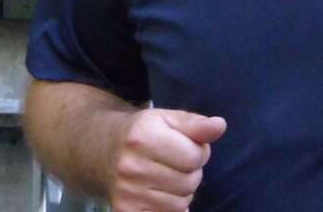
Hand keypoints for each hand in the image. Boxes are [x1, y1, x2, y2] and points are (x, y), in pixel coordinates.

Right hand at [107, 109, 226, 211]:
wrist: (102, 152)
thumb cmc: (144, 133)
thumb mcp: (168, 119)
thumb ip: (196, 124)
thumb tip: (220, 126)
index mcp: (144, 137)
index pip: (195, 156)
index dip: (199, 152)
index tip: (188, 147)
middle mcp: (131, 166)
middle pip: (190, 182)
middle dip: (191, 172)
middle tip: (176, 162)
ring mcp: (126, 193)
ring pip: (181, 203)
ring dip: (182, 191)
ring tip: (167, 176)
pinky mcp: (125, 211)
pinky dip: (171, 208)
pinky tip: (160, 193)